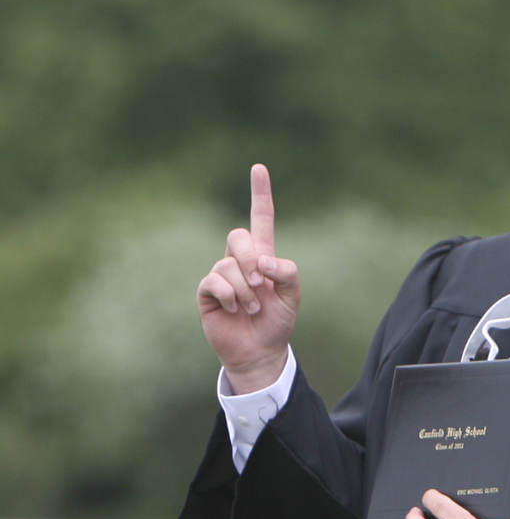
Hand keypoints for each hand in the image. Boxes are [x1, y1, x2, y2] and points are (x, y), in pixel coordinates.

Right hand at [197, 164, 300, 392]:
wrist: (260, 350)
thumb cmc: (278, 322)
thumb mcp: (293, 297)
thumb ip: (286, 272)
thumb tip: (262, 260)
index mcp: (263, 256)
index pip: (261, 219)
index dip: (260, 194)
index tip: (259, 168)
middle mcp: (240, 261)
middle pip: (238, 236)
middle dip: (251, 260)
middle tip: (261, 287)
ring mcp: (221, 275)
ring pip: (227, 264)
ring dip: (245, 289)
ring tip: (252, 308)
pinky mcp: (207, 292)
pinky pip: (214, 281)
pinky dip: (230, 296)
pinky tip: (235, 310)